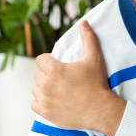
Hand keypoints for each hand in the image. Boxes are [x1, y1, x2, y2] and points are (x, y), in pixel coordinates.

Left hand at [31, 20, 124, 135]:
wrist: (101, 110)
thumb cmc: (97, 84)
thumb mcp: (94, 59)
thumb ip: (88, 39)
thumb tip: (84, 23)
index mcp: (55, 70)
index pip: (40, 60)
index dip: (48, 61)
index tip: (58, 65)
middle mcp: (47, 84)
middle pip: (37, 74)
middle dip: (47, 74)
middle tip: (60, 78)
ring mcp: (45, 100)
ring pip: (36, 89)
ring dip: (43, 88)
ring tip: (56, 89)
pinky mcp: (46, 113)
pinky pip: (34, 104)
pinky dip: (41, 103)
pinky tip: (52, 101)